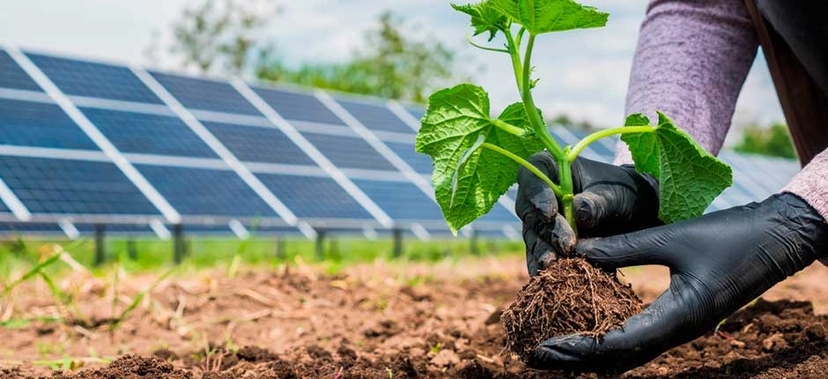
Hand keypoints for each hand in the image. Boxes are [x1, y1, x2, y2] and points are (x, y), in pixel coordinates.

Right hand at [515, 152, 660, 275]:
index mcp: (554, 169)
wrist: (638, 215)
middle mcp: (541, 194)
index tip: (550, 212)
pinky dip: (544, 269)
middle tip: (567, 245)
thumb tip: (578, 212)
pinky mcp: (547, 244)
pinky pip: (540, 256)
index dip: (535, 192)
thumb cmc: (627, 194)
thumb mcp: (618, 195)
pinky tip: (549, 280)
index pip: (532, 174)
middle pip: (529, 210)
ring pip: (532, 236)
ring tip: (554, 266)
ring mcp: (541, 221)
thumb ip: (598, 202)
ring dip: (542, 251)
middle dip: (546, 229)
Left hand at [528, 193, 827, 372]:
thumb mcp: (671, 238)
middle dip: (576, 359)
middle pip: (618, 358)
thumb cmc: (728, 237)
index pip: (618, 344)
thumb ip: (622, 247)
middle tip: (535, 355)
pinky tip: (585, 331)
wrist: (774, 240)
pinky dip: (608, 340)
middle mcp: (677, 332)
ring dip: (590, 354)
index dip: (578, 347)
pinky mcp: (679, 320)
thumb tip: (575, 250)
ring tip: (553, 348)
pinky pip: (637, 338)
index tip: (545, 346)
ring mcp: (679, 329)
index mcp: (678, 318)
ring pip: (627, 353)